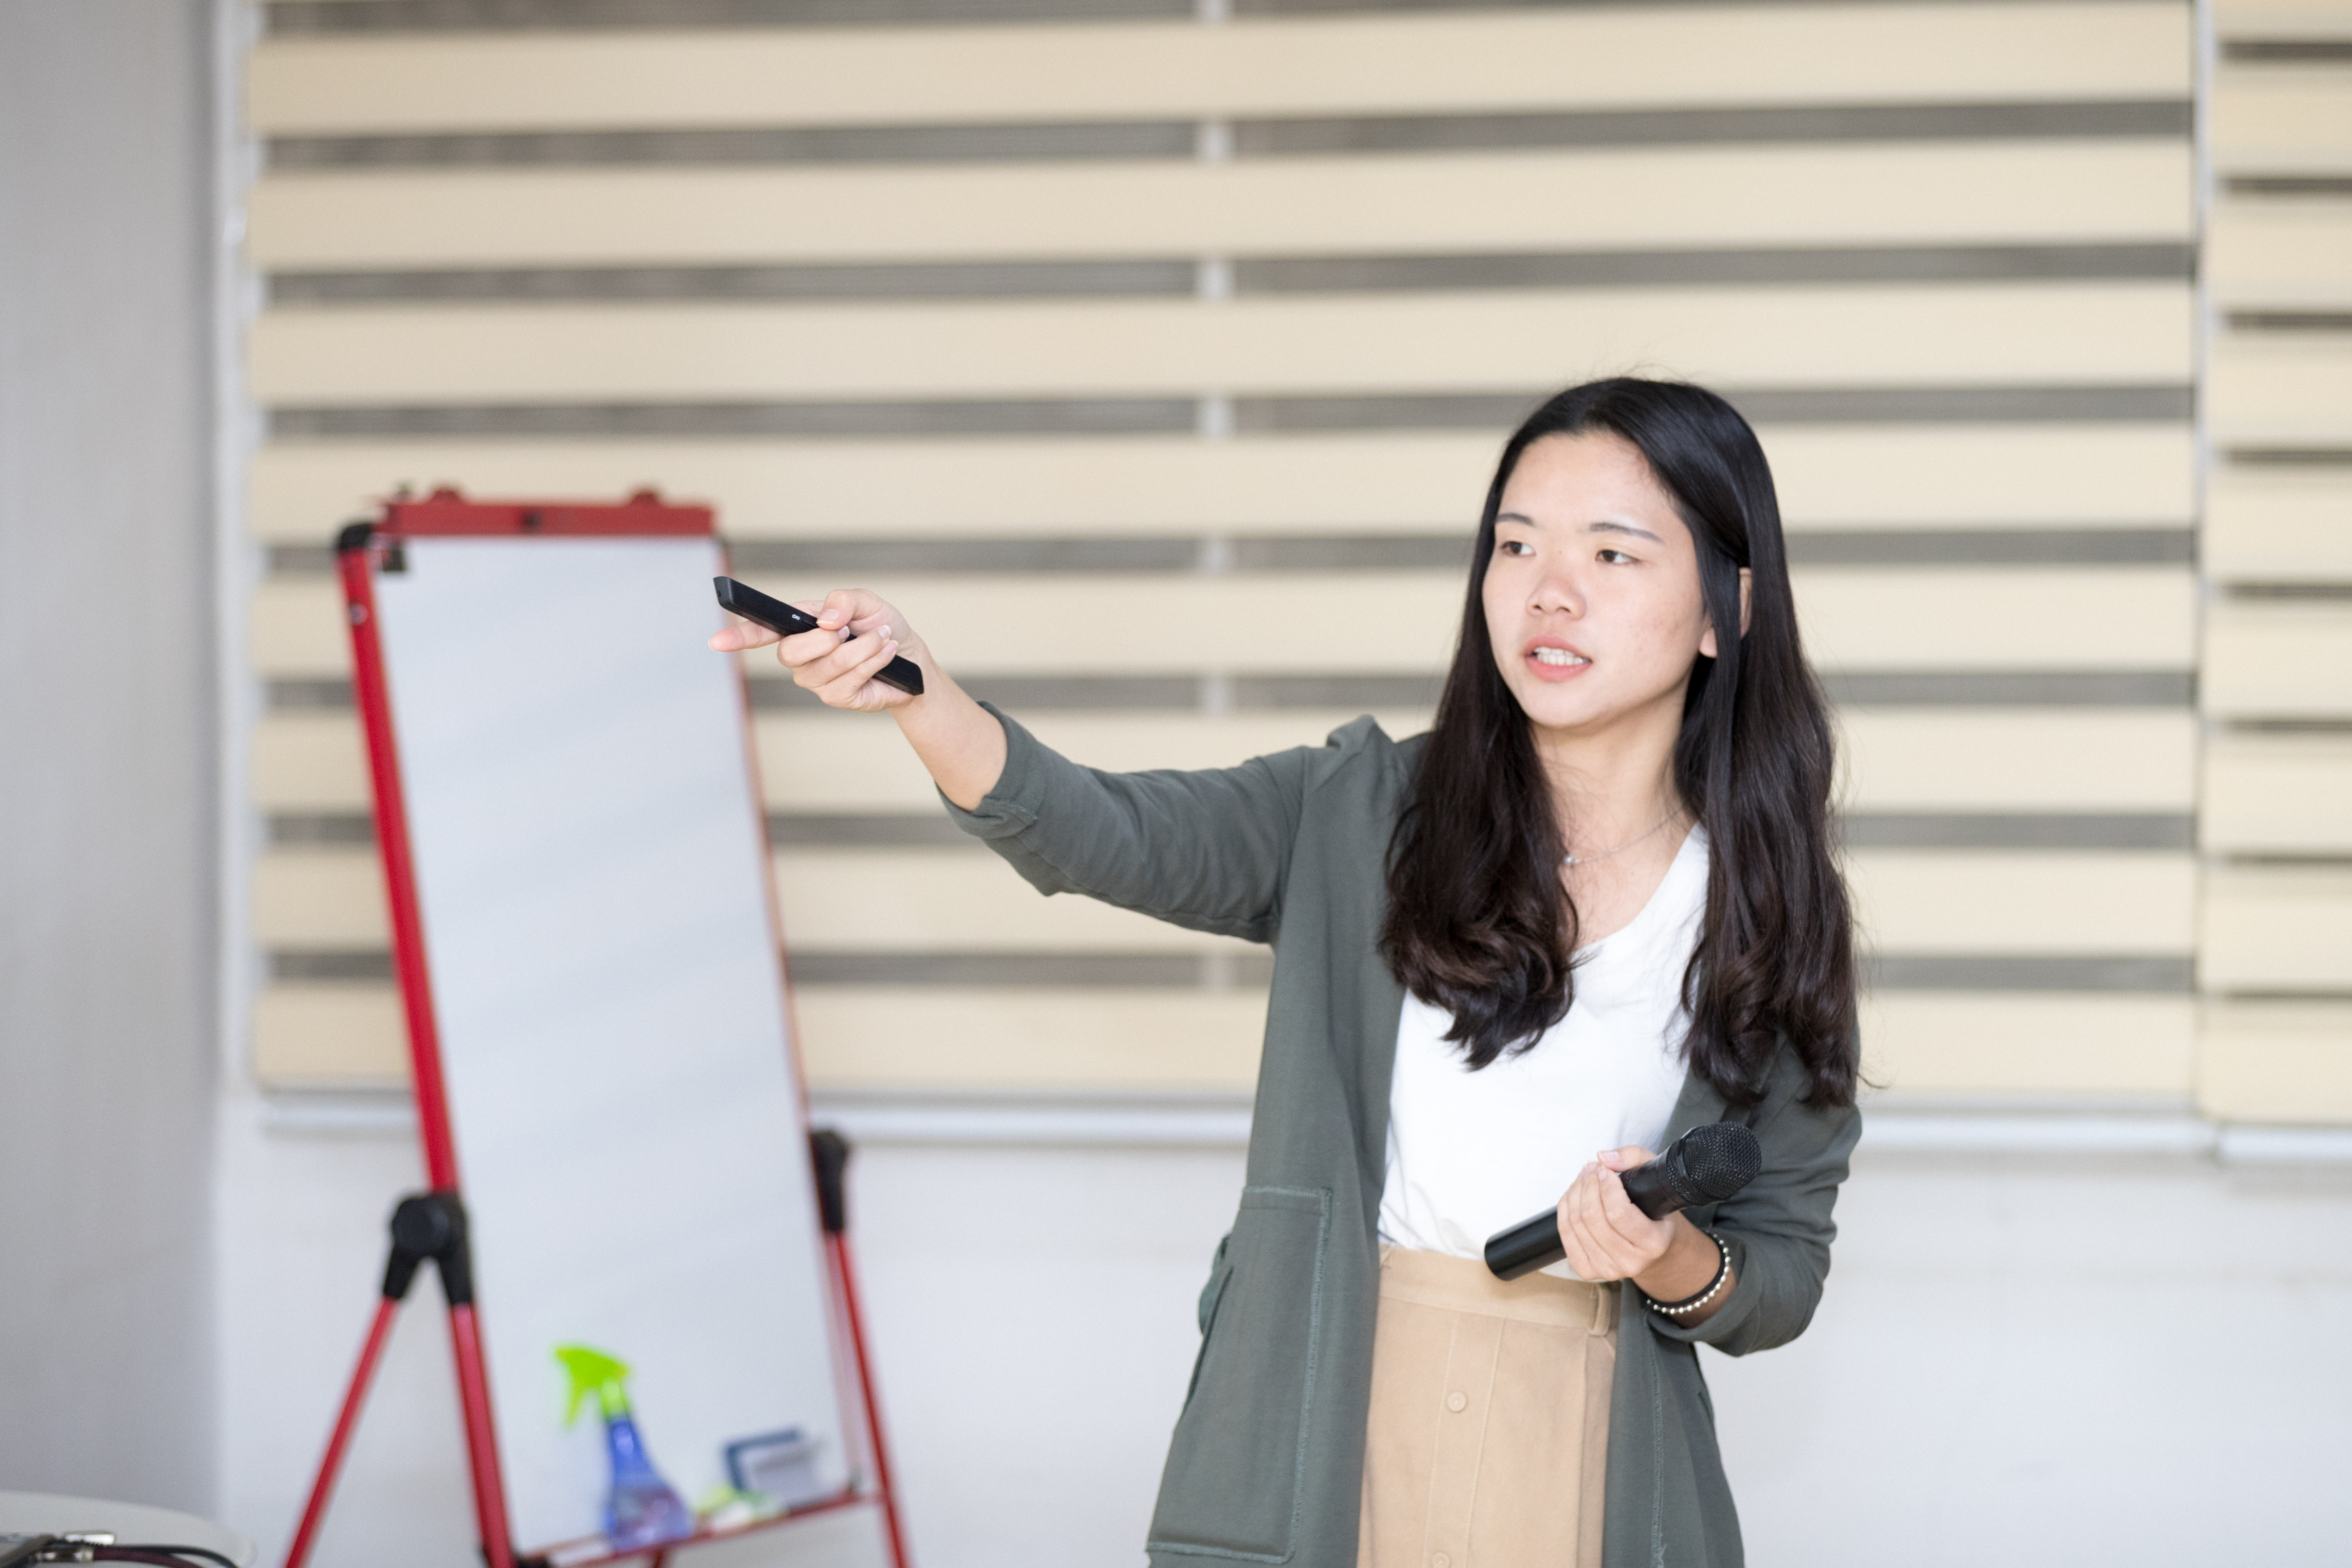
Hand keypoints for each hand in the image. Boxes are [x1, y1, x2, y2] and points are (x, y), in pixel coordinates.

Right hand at [709, 587, 927, 713]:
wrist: (909, 657)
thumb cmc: (881, 626)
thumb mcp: (867, 602)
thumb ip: (844, 600)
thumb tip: (827, 619)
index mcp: (798, 627)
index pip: (761, 632)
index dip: (738, 637)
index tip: (717, 642)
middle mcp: (800, 656)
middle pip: (791, 652)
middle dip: (827, 638)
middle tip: (851, 629)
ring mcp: (815, 680)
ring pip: (831, 663)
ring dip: (864, 647)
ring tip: (882, 638)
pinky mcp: (836, 697)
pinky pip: (850, 678)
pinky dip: (873, 661)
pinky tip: (885, 655)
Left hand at [1554, 1146, 1675, 1282]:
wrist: (1652, 1246)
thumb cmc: (1653, 1211)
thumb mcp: (1654, 1178)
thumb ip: (1633, 1158)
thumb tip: (1604, 1158)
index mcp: (1654, 1244)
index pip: (1619, 1213)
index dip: (1606, 1186)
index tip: (1605, 1170)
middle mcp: (1631, 1262)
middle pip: (1593, 1217)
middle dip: (1588, 1185)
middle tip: (1591, 1169)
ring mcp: (1607, 1269)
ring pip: (1576, 1223)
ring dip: (1575, 1193)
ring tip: (1584, 1179)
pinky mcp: (1587, 1270)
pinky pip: (1565, 1233)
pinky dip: (1565, 1208)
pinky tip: (1574, 1196)